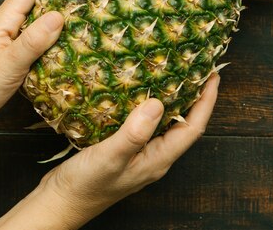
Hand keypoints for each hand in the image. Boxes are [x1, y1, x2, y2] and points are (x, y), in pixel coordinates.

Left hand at [0, 0, 78, 130]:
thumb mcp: (8, 65)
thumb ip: (33, 41)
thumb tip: (60, 15)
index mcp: (2, 21)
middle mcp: (2, 24)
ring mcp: (3, 39)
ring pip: (32, 13)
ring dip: (53, 2)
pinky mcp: (4, 54)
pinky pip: (31, 32)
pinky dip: (47, 27)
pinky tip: (59, 36)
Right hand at [0, 74, 219, 229]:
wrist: (60, 203)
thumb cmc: (85, 186)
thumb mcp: (110, 157)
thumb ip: (134, 133)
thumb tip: (158, 103)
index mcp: (158, 160)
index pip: (192, 128)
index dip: (206, 101)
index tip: (212, 75)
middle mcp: (154, 157)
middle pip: (183, 125)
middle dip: (194, 98)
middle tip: (196, 69)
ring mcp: (139, 154)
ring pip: (164, 124)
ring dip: (173, 100)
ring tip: (173, 74)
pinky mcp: (124, 150)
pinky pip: (144, 124)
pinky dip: (148, 106)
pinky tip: (138, 93)